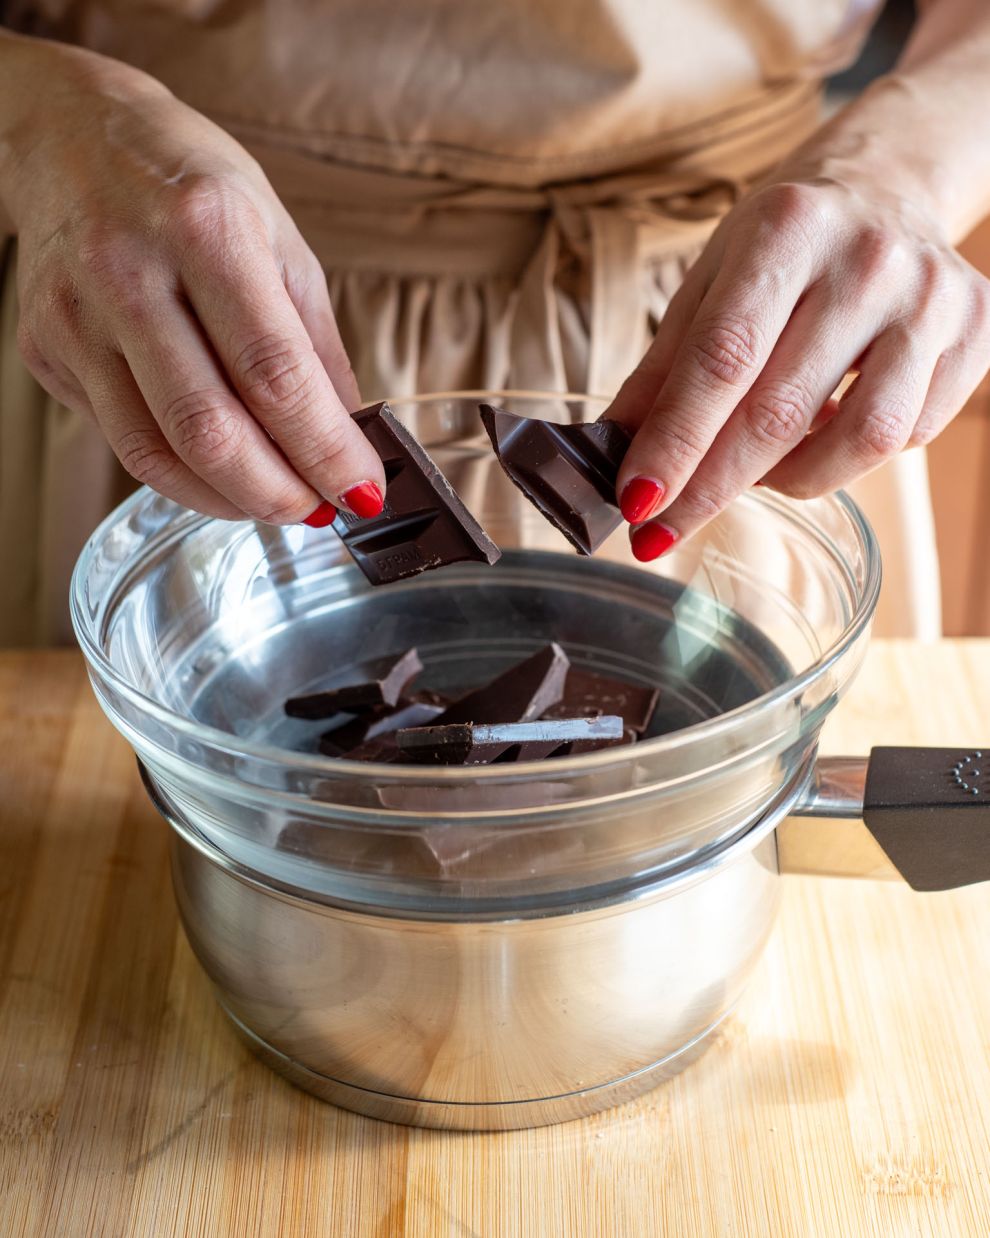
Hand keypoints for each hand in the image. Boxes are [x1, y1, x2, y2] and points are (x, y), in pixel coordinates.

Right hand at [3, 39, 384, 524]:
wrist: (71, 136)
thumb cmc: (192, 184)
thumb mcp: (281, 242)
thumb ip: (318, 348)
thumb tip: (352, 439)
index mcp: (204, 229)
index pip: (275, 375)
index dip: (325, 450)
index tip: (363, 490)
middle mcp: (127, 271)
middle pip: (209, 429)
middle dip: (278, 493)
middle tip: (321, 510)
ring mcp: (75, 315)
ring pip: (157, 453)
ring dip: (230, 499)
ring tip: (277, 502)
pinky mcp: (45, 349)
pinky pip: (123, 441)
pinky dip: (183, 476)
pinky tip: (220, 474)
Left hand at [607, 170, 989, 559]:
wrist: (887, 190)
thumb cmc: (785, 246)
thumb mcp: (709, 281)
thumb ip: (664, 368)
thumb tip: (613, 450)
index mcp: (787, 230)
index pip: (721, 358)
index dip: (675, 442)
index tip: (636, 501)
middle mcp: (869, 259)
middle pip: (780, 410)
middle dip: (711, 487)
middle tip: (665, 528)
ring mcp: (933, 298)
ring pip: (861, 438)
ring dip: (790, 480)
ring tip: (753, 473)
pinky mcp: (978, 332)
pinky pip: (909, 435)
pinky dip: (849, 458)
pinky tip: (820, 436)